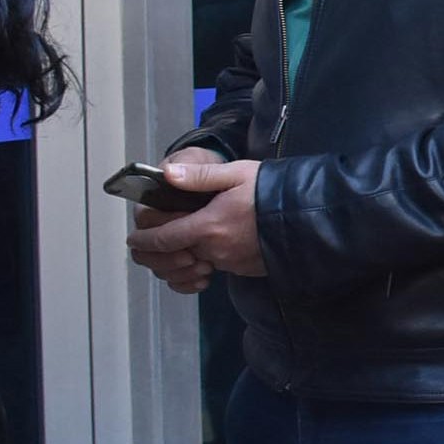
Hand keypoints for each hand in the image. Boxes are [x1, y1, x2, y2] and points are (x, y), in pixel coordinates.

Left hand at [128, 155, 264, 292]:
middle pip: (175, 256)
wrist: (311, 217)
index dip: (144, 241)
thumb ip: (199, 176)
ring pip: (196, 262)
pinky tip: (212, 246)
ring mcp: (231, 263)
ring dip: (184, 256)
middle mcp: (216, 250)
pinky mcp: (245, 269)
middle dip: (159, 252)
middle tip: (148, 245)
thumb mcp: (236, 174)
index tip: (132, 241)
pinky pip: (217, 266)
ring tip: (180, 244)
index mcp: (208, 226)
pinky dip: (206, 260)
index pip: (164, 239)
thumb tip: (167, 175)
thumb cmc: (273, 191)